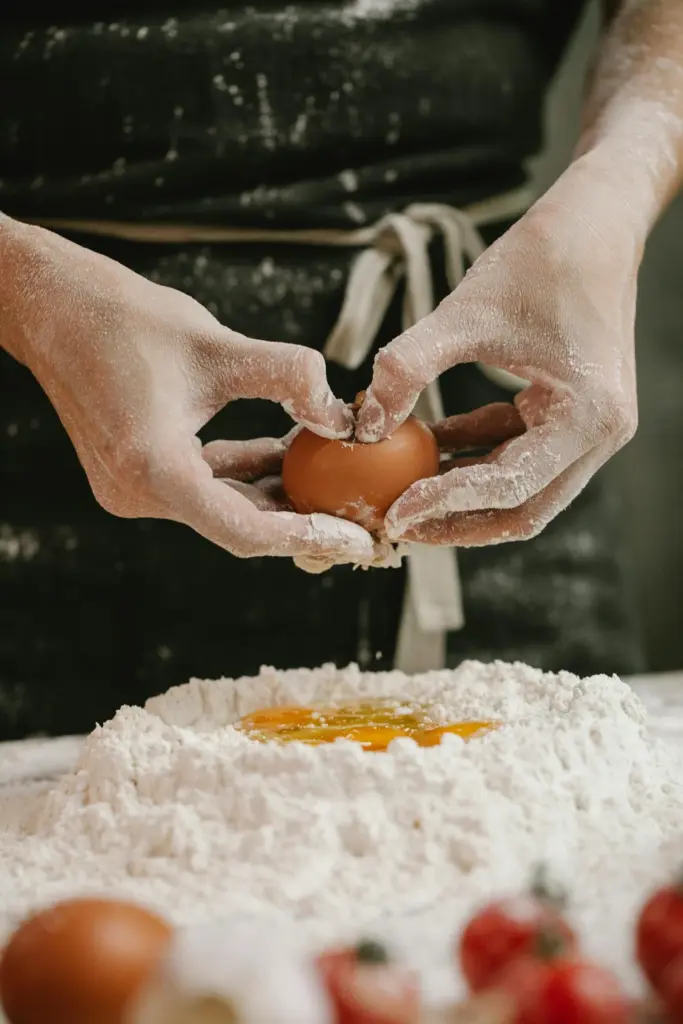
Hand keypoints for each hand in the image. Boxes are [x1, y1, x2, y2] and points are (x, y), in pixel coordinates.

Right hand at [5, 222, 374, 562]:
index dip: (310, 536)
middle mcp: (137, 494)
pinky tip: (288, 453)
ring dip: (277, 493)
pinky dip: (246, 473)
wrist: (54, 307)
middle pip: (239, 526)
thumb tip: (341, 415)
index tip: (361, 538)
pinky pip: (205, 484)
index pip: (246, 531)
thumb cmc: (124, 319)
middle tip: (364, 519)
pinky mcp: (136, 474)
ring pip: (224, 506)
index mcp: (153, 471)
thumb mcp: (217, 345)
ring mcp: (133, 489)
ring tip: (337, 480)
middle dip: (304, 521)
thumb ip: (287, 378)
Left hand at [355, 158, 639, 545]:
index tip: (394, 513)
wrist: (595, 218)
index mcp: (588, 417)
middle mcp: (600, 435)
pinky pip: (516, 452)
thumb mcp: (465, 313)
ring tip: (401, 494)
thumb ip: (408, 368)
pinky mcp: (570, 414)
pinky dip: (474, 455)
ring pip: (519, 489)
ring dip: (462, 494)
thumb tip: (362, 424)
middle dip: (457, 521)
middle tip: (396, 525)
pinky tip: (425, 445)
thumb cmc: (542, 259)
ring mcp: (589, 429)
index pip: (510, 485)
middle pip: (523, 509)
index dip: (446, 503)